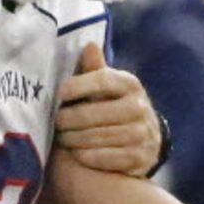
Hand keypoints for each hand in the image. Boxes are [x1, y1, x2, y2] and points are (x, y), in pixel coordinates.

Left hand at [54, 43, 162, 176]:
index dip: (78, 86)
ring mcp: (141, 135)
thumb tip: (89, 45)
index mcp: (130, 84)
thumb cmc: (117, 108)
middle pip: (92, 114)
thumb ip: (96, 70)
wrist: (146, 141)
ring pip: (94, 137)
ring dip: (72, 139)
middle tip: (56, 123)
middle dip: (68, 119)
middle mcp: (139, 108)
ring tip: (62, 138)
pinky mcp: (138, 159)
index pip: (102, 80)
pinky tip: (77, 152)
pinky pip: (101, 158)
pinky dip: (84, 156)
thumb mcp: (110, 87)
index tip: (60, 93)